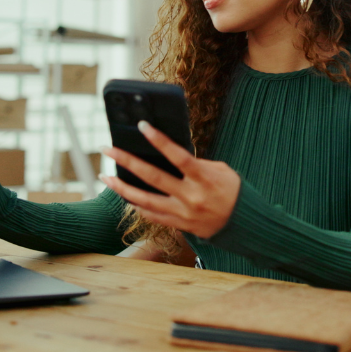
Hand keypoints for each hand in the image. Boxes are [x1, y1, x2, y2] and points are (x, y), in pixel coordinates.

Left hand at [100, 121, 239, 238]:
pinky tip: (125, 197)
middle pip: (152, 177)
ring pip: (145, 200)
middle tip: (107, 148)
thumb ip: (196, 164)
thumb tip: (171, 158)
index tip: (142, 126)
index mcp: (203, 178)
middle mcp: (190, 196)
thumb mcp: (220, 171)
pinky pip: (153, 215)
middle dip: (127, 161)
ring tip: (106, 177)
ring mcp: (183, 213)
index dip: (159, 140)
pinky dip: (138, 206)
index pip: (177, 156)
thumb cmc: (233, 191)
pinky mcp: (179, 225)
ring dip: (122, 188)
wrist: (244, 224)